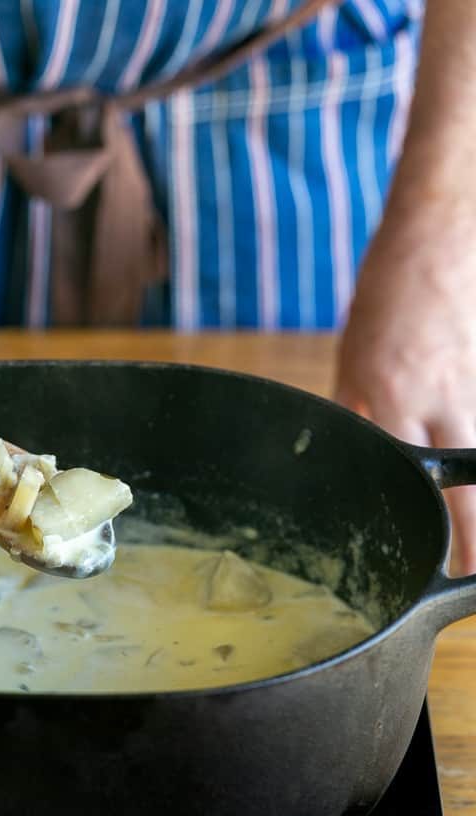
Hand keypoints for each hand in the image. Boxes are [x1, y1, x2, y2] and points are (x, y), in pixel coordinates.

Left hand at [335, 196, 475, 574]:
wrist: (440, 229)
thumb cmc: (388, 291)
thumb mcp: (352, 357)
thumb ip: (356, 412)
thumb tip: (352, 456)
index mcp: (392, 397)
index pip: (411, 486)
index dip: (430, 536)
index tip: (436, 574)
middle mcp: (445, 400)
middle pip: (475, 496)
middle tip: (471, 585)